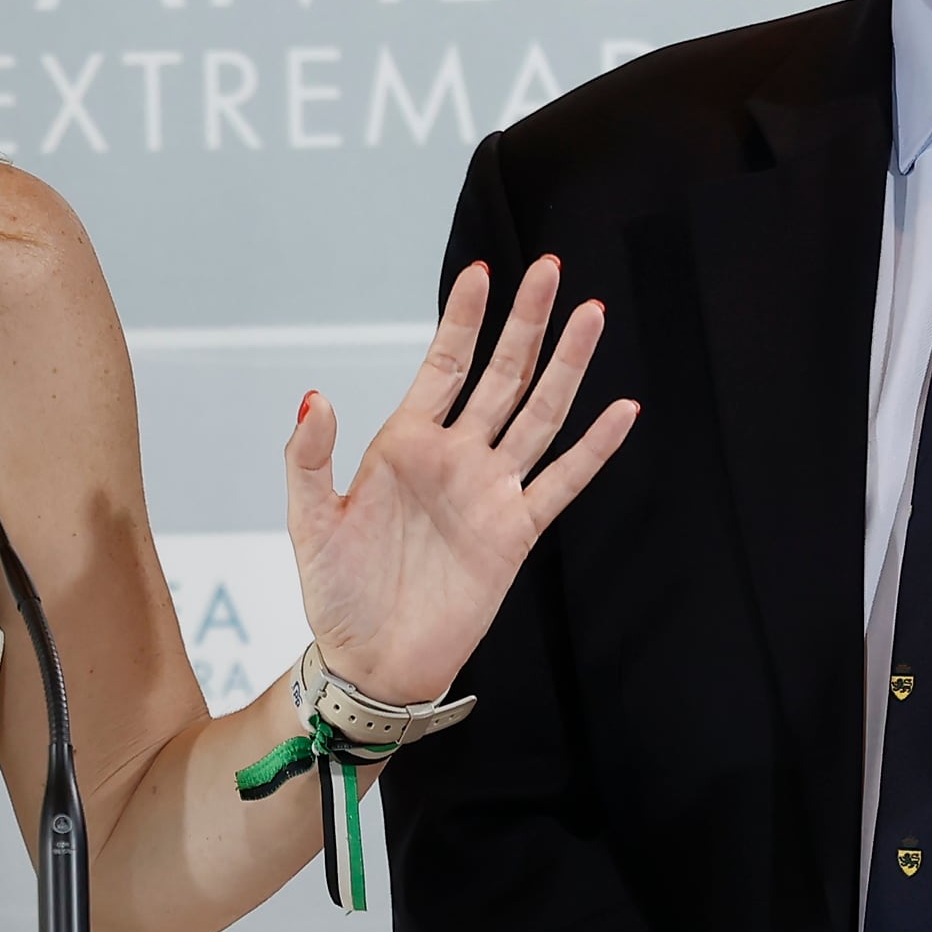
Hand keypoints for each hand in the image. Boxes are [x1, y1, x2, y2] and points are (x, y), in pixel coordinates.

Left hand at [283, 257, 637, 706]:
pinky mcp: (516, 531)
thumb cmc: (337, 592)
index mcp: (404, 444)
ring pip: (539, 414)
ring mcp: (490, 491)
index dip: (462, 320)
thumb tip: (314, 396)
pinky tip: (622, 411)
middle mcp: (455, 457)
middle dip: (526, 323)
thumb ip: (309, 457)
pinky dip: (593, 448)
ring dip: (566, 367)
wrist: (372, 661)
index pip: (444, 366)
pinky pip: (562, 482)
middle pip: (502, 375)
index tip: (481, 273)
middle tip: (551, 270)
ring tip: (592, 316)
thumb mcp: (310, 521)